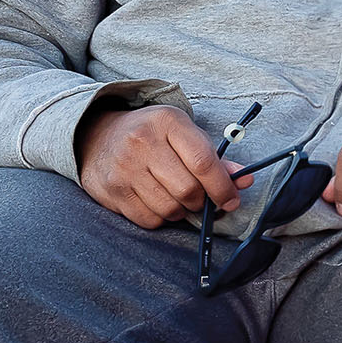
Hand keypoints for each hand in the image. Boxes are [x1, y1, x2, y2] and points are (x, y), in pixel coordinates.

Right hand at [78, 104, 249, 231]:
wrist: (97, 135)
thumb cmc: (151, 135)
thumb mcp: (184, 133)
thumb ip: (214, 158)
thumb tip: (243, 180)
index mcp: (168, 122)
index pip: (203, 162)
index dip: (223, 187)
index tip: (231, 200)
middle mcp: (142, 143)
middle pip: (188, 189)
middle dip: (202, 201)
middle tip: (201, 198)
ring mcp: (123, 168)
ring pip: (169, 208)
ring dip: (182, 211)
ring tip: (179, 199)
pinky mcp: (110, 190)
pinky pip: (147, 220)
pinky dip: (161, 218)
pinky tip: (159, 203)